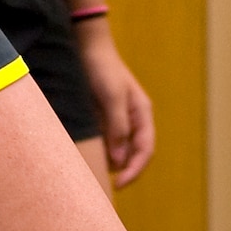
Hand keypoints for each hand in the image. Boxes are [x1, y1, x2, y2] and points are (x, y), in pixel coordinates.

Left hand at [76, 23, 154, 187]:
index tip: (117, 184)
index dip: (134, 171)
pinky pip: (103, 143)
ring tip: (90, 170)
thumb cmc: (102, 68)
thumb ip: (117, 127)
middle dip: (121, 171)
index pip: (145, 151)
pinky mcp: (103, 120)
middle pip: (132, 156)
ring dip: (107, 163)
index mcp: (142, 115)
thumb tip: (120, 160)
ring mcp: (118, 121)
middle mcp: (133, 121)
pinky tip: (85, 155)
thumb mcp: (112, 97)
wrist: (86, 46)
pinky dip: (97, 152)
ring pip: (117, 152)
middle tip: (101, 183)